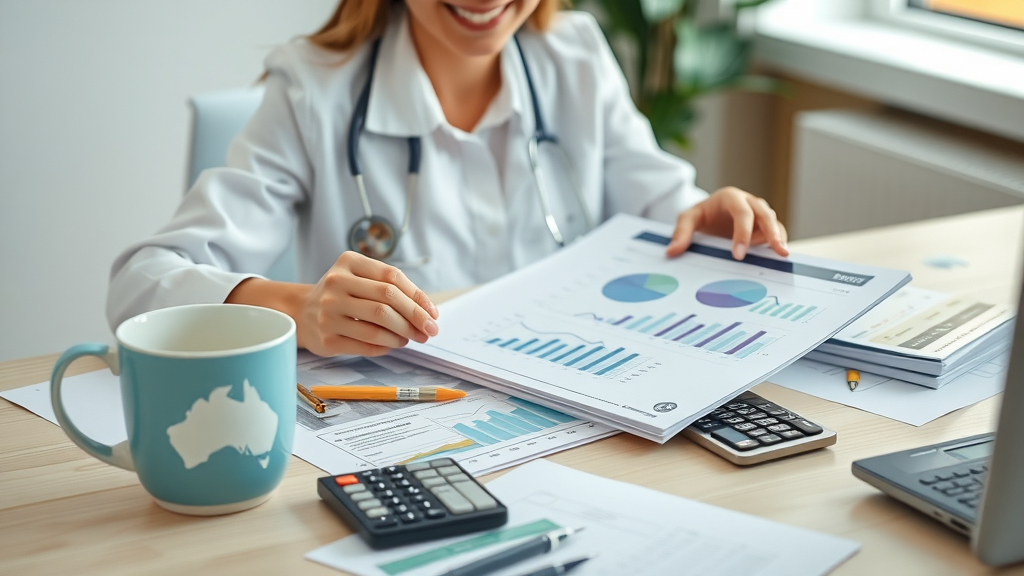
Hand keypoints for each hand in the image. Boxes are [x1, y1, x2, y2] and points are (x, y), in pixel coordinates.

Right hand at [299, 252, 438, 356]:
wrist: (302, 312)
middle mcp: (335, 284)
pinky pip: (366, 345)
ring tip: (411, 338)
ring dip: (403, 335)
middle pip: (387, 301)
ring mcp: (328, 312)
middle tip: (430, 331)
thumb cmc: (343, 294)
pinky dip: (387, 346)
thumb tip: (429, 313)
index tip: (433, 314)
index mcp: (348, 262)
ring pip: (378, 325)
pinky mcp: (326, 338)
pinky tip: (393, 344)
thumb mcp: (361, 278)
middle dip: (415, 318)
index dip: (418, 297)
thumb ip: (393, 288)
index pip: (392, 277)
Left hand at [666, 186, 788, 259]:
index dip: (743, 233)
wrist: (712, 213)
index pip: (742, 212)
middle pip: (765, 214)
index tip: (738, 255)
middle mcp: (749, 202)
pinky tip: (777, 257)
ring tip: (782, 254)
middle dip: (772, 233)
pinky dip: (778, 242)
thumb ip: (681, 232)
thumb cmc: (703, 214)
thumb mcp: (688, 219)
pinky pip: (777, 232)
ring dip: (778, 238)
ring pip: (774, 222)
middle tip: (778, 251)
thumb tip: (671, 251)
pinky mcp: (766, 225)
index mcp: (731, 197)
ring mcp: (760, 213)